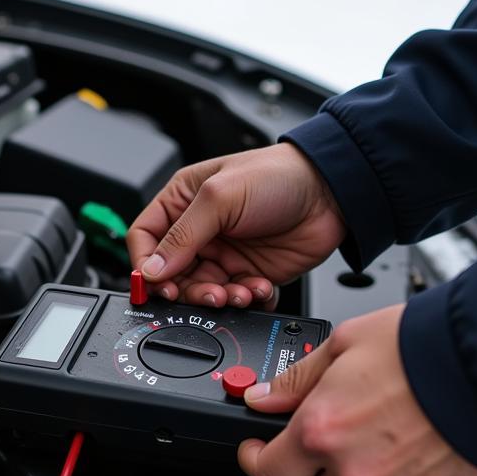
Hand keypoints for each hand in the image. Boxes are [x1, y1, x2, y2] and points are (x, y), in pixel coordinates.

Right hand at [127, 143, 345, 307]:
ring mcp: (226, 254)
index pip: (145, 239)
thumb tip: (151, 270)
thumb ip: (182, 236)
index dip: (145, 265)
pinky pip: (237, 299)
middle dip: (187, 289)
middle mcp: (201, 230)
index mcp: (182, 202)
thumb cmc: (278, 175)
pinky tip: (259, 288)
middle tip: (208, 293)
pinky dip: (246, 301)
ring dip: (218, 298)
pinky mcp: (251, 273)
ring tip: (238, 292)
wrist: (331, 191)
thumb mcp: (220, 198)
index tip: (154, 283)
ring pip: (203, 291)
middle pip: (172, 274)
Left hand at [237, 304, 476, 475]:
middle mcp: (356, 471)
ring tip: (399, 425)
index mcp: (323, 430)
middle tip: (352, 424)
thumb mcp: (347, 343)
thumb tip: (263, 397)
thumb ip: (298, 379)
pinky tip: (427, 440)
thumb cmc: (427, 347)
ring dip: (371, 470)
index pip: (269, 474)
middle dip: (325, 462)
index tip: (260, 451)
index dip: (258, 462)